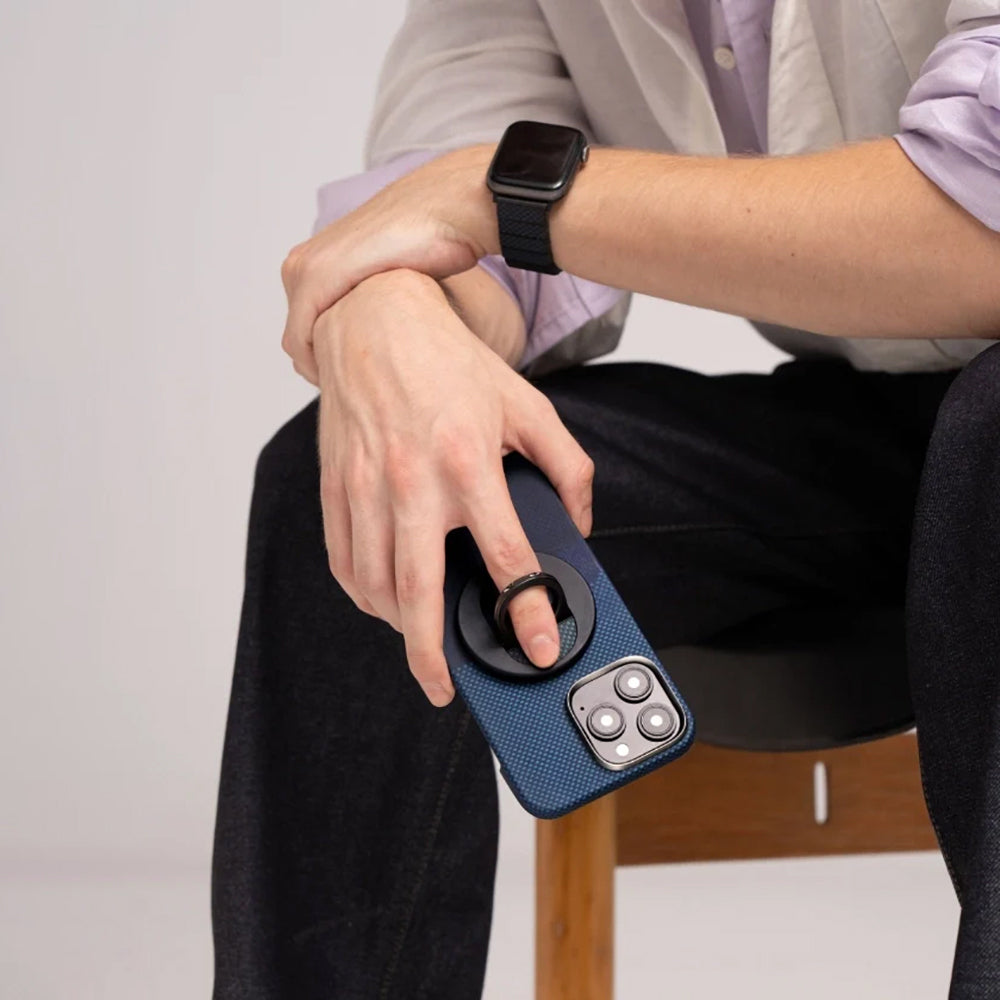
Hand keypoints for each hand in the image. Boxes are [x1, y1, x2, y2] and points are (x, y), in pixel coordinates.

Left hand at [282, 145, 496, 383]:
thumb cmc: (432, 245)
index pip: (304, 330)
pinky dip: (317, 363)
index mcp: (316, 263)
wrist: (445, 211)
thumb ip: (373, 306)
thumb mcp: (393, 284)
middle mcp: (302, 264)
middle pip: (299, 339)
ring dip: (324, 369)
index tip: (356, 385)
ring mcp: (305, 268)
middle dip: (325, 368)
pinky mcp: (315, 275)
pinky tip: (349, 379)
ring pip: (297, 343)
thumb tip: (378, 342)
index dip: (326, 363)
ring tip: (358, 389)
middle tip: (358, 392)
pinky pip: (300, 337)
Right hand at [315, 269, 593, 706]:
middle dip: (432, 654)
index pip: (505, 555)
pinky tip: (382, 603)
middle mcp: (411, 479)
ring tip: (421, 644)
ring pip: (373, 583)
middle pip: (419, 590)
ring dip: (396, 627)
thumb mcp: (527, 404)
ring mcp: (366, 486)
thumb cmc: (450, 364)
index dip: (526, 611)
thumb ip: (565, 466)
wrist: (374, 319)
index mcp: (467, 460)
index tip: (540, 648)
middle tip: (446, 688)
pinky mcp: (335, 485)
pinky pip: (342, 558)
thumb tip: (577, 524)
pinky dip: (361, 593)